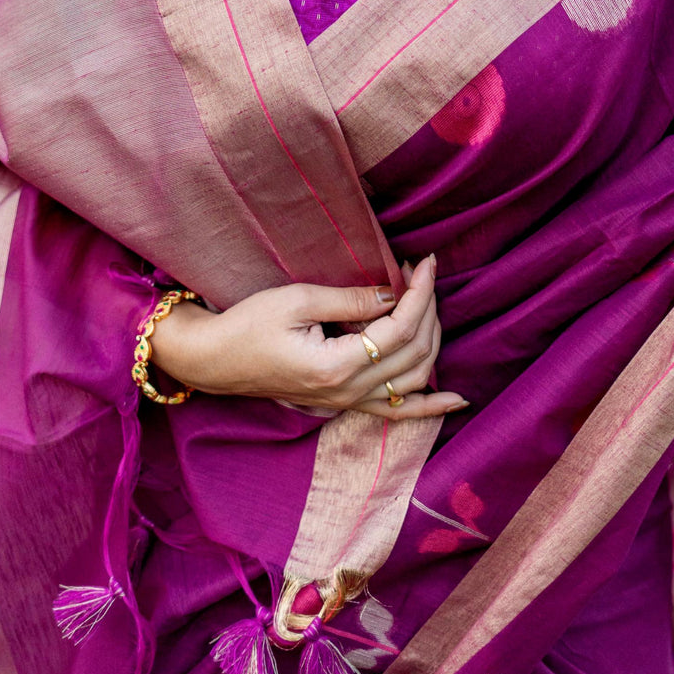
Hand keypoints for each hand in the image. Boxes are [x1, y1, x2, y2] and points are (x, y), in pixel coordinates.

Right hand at [148, 255, 466, 420]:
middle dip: (428, 309)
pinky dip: (430, 407)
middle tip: (422, 273)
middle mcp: (348, 392)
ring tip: (431, 304)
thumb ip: (351, 300)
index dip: (419, 292)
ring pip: (414, 381)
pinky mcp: (344, 403)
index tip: (425, 261)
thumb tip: (394, 294)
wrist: (215, 360)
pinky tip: (458, 400)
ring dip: (433, 341)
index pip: (399, 328)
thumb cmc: (248, 324)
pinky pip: (397, 412)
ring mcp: (348, 403)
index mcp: (336, 366)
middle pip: (414, 353)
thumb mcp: (297, 300)